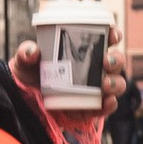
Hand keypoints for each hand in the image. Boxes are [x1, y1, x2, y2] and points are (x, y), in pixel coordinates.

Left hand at [13, 40, 131, 112]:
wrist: (25, 101)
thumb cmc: (30, 75)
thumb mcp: (25, 62)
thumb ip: (25, 53)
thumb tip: (32, 51)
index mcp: (83, 51)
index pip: (105, 39)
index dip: (114, 35)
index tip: (112, 34)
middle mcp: (94, 69)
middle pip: (116, 62)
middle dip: (117, 60)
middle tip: (106, 61)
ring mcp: (95, 89)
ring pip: (117, 83)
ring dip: (116, 82)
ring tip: (105, 84)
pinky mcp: (92, 108)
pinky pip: (107, 107)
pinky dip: (110, 105)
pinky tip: (108, 101)